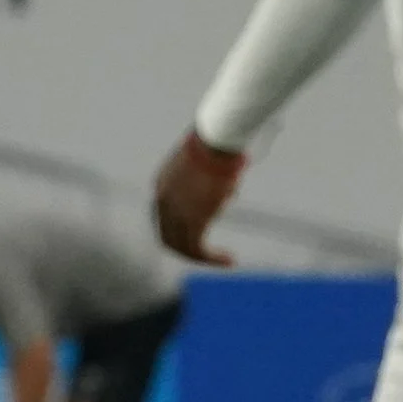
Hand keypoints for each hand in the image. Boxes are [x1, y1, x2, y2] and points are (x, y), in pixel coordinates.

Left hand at [153, 129, 244, 267]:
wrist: (216, 142)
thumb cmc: (220, 142)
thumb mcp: (215, 156)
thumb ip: (219, 167)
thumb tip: (240, 166)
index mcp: (163, 183)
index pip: (164, 214)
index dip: (180, 226)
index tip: (202, 231)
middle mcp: (162, 200)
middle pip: (168, 234)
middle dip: (187, 246)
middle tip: (207, 254)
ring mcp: (174, 212)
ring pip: (180, 246)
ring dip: (202, 256)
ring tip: (224, 259)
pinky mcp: (191, 221)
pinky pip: (196, 249)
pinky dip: (211, 259)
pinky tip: (229, 260)